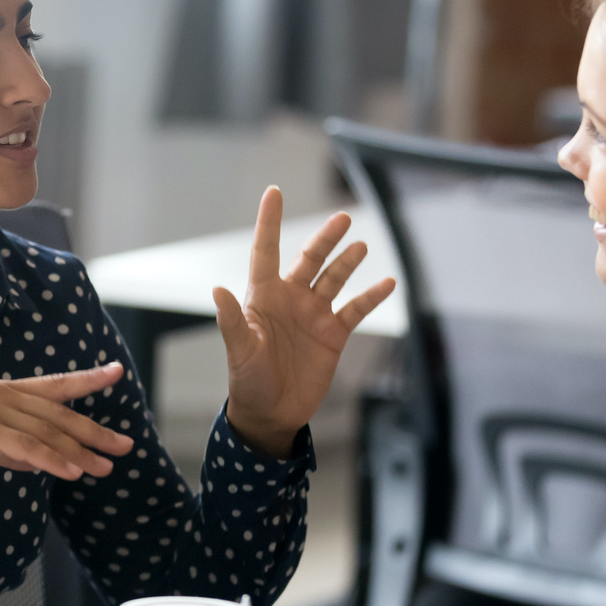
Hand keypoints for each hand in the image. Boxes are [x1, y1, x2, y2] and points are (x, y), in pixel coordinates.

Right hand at [0, 364, 134, 481]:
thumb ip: (8, 445)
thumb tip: (36, 460)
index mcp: (2, 391)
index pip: (54, 384)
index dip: (87, 380)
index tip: (115, 373)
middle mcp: (3, 394)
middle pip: (59, 414)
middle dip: (95, 431)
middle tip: (124, 445)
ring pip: (47, 432)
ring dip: (80, 452)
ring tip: (105, 467)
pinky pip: (25, 447)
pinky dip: (51, 460)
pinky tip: (71, 471)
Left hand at [213, 186, 395, 457]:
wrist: (271, 413)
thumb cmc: (248, 381)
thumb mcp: (239, 351)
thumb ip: (232, 321)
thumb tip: (218, 289)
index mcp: (263, 297)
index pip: (265, 250)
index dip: (269, 221)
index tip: (274, 191)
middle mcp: (290, 299)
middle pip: (309, 259)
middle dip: (325, 238)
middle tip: (341, 218)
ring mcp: (313, 315)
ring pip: (334, 279)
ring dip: (347, 262)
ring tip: (361, 245)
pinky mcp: (333, 335)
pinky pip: (356, 309)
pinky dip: (372, 296)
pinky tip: (388, 283)